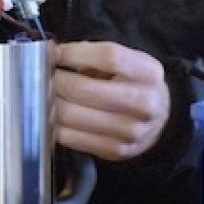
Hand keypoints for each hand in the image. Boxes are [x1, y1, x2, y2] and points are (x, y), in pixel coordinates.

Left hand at [51, 42, 169, 161]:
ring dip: (48, 101)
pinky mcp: (114, 151)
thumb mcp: (128, 61)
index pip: (108, 57)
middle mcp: (142, 103)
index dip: (74, 53)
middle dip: (54, 79)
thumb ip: (94, 55)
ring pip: (70, 115)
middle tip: (42, 74)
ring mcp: (128, 131)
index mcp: (147, 74)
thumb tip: (53, 54)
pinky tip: (51, 113)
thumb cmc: (134, 84)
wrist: (161, 121)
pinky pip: (69, 137)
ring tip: (44, 93)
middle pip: (82, 89)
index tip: (55, 52)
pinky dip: (52, 123)